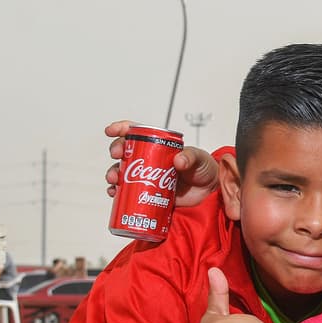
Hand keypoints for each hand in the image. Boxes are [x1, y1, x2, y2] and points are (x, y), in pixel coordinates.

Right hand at [105, 119, 219, 206]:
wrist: (209, 192)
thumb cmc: (204, 169)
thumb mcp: (200, 158)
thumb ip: (191, 157)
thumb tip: (178, 161)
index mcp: (160, 145)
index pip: (138, 132)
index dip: (122, 129)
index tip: (112, 131)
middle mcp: (149, 159)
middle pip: (126, 151)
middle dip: (117, 151)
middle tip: (118, 155)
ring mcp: (146, 176)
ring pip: (122, 171)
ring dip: (114, 173)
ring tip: (115, 178)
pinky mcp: (146, 192)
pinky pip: (126, 192)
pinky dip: (117, 193)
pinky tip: (114, 194)